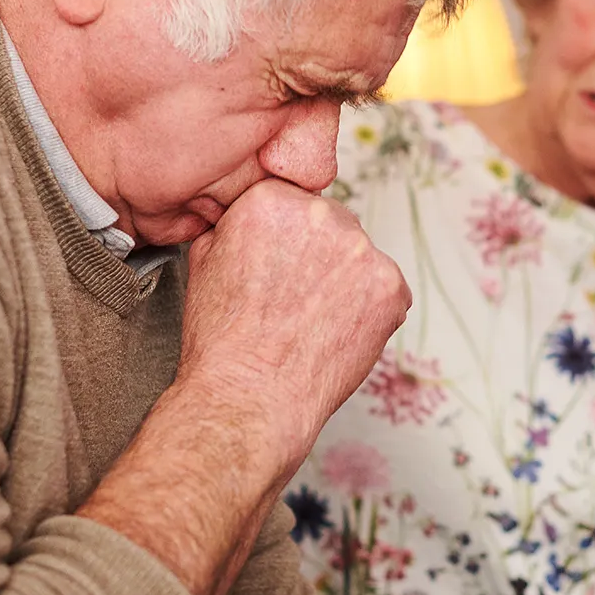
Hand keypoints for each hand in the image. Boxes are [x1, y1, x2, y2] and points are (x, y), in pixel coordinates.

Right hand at [179, 179, 410, 471]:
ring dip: (344, 278)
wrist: (249, 396)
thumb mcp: (203, 259)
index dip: (285, 235)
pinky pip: (386, 288)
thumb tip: (245, 214)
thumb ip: (233, 222)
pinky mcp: (391, 287)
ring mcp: (362, 251)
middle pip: (331, 221)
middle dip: (318, 253)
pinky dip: (370, 308)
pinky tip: (335, 329)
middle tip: (294, 295)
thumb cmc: (224, 340)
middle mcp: (321, 215)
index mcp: (272, 199)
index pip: (293, 198)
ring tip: (312, 317)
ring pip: (359, 255)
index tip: (278, 261)